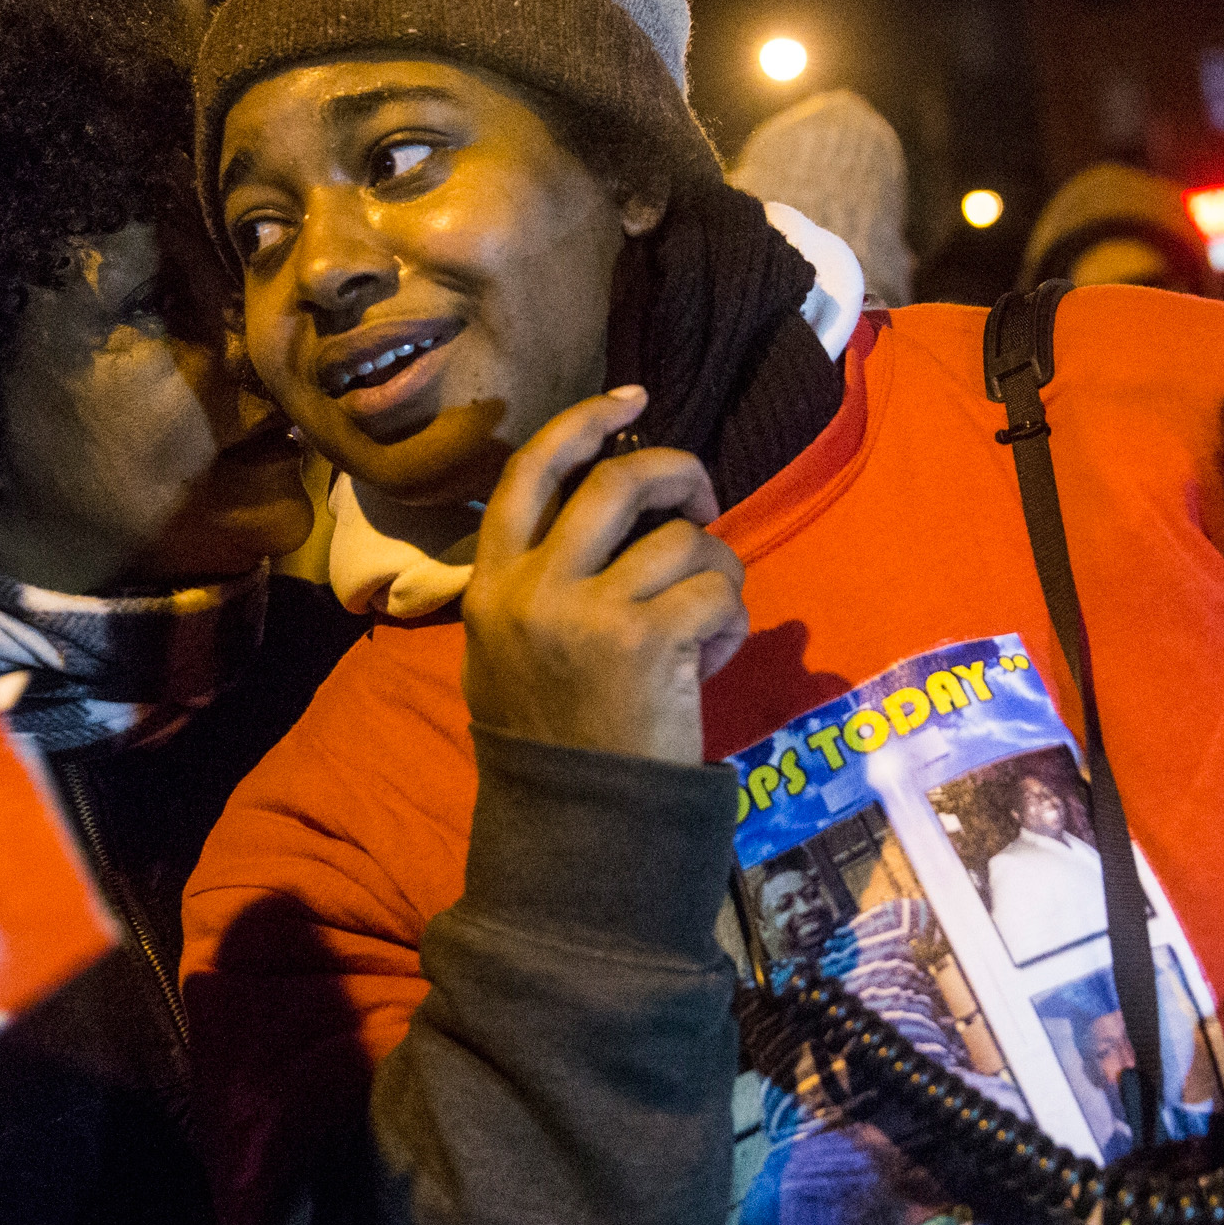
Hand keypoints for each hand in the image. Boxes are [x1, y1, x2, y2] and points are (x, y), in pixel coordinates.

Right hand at [461, 386, 748, 764]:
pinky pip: (716, 590)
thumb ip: (539, 579)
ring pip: (683, 538)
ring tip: (710, 620)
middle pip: (618, 480)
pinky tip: (715, 657)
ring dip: (718, 570)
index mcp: (490, 584)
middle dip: (680, 474)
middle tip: (704, 502)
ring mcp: (585, 612)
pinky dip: (732, 619)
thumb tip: (612, 505)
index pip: (530, 473)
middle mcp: (530, 588)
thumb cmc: (554, 740)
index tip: (632, 399)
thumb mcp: (508, 652)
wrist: (578, 824)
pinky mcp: (644, 641)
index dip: (583, 422)